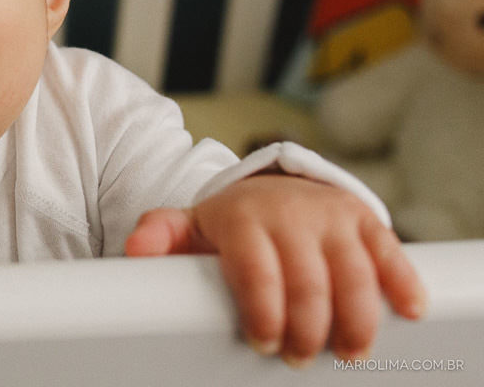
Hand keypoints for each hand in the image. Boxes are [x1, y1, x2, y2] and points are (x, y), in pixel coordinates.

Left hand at [124, 175, 425, 366]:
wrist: (270, 188)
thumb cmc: (229, 224)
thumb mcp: (189, 227)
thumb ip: (160, 236)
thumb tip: (136, 251)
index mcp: (243, 216)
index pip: (257, 268)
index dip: (264, 310)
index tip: (263, 342)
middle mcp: (290, 211)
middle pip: (308, 278)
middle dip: (308, 326)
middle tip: (300, 357)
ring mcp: (330, 214)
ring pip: (353, 271)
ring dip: (356, 317)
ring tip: (350, 353)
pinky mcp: (364, 220)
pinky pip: (389, 251)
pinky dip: (402, 283)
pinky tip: (408, 312)